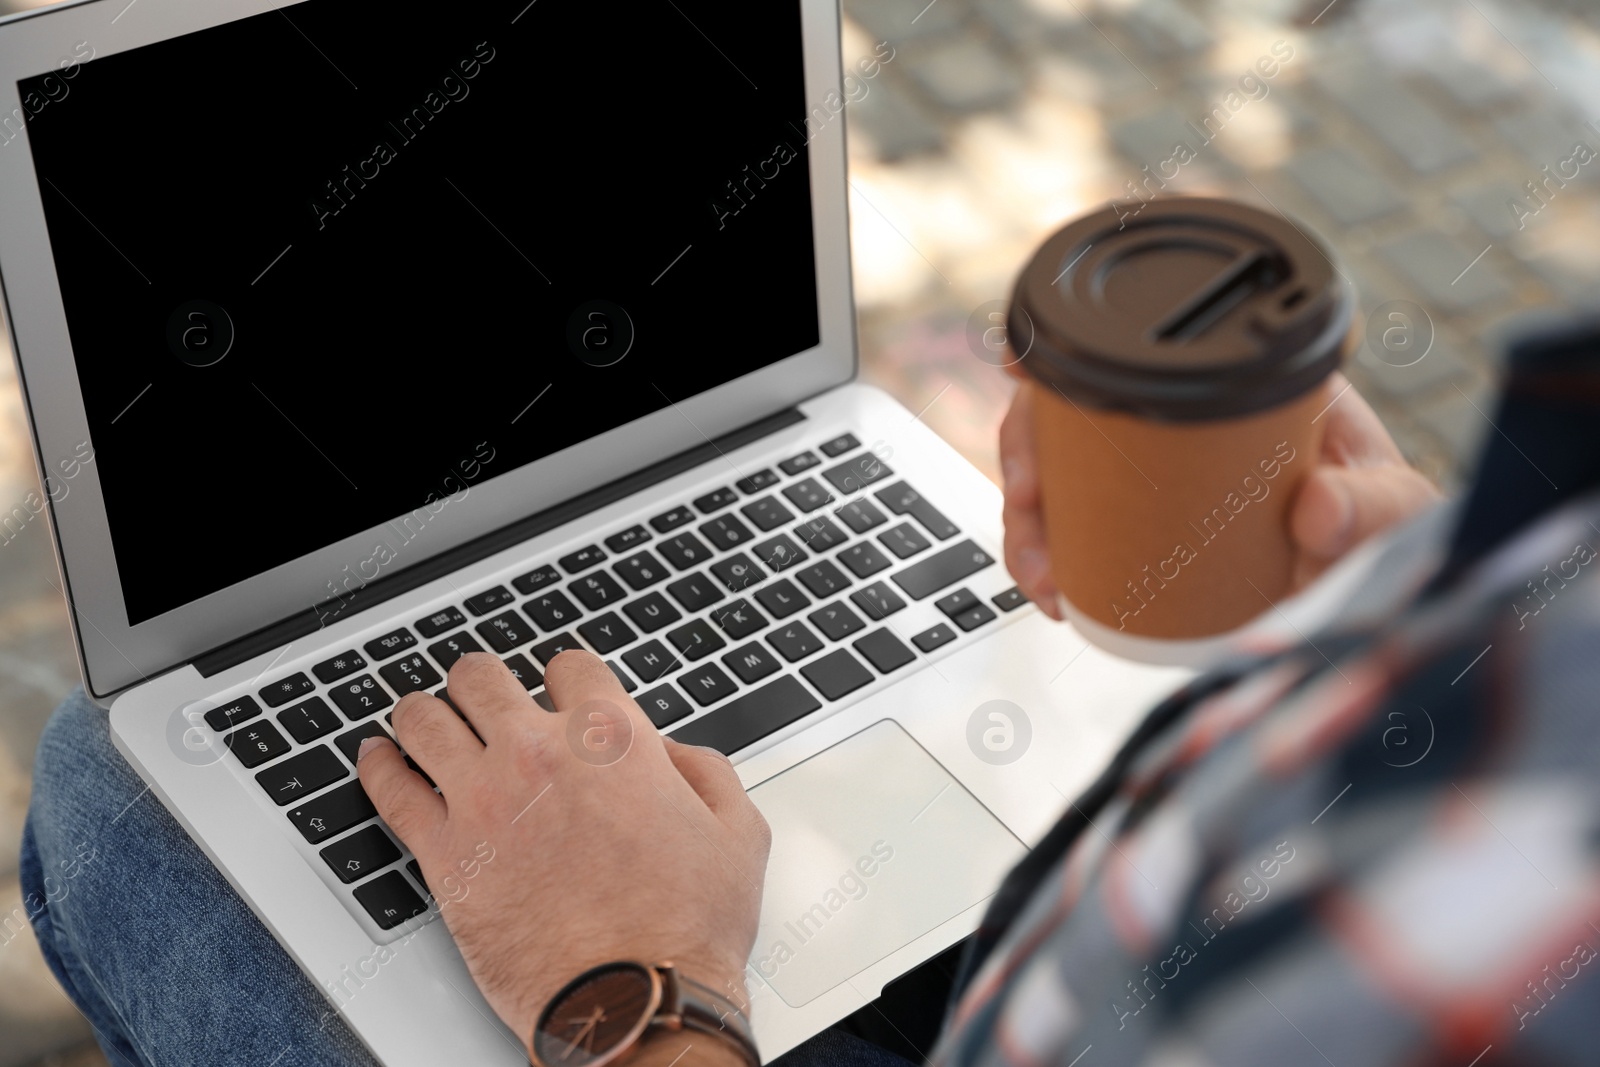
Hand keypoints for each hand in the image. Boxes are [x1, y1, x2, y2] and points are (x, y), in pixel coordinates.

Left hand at [356, 651, 770, 1057]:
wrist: (636, 1003)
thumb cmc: (686, 930)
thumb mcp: (738, 833)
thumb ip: (707, 773)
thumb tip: (674, 756)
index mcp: (613, 740)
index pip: (569, 666)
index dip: (565, 678)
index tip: (558, 694)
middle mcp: (541, 754)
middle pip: (482, 678)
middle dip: (482, 683)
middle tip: (481, 698)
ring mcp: (485, 799)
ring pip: (424, 718)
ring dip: (424, 712)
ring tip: (423, 720)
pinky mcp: (444, 853)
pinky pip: (389, 788)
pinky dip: (378, 765)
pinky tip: (379, 759)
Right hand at [999, 373, 1441, 616]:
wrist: (1386, 587)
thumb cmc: (1389, 526)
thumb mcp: (1392, 507)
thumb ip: (1371, 504)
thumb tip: (1316, 508)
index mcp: (1234, 385)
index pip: (1132, 349)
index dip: (1059, 352)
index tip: (1020, 372)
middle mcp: (1180, 423)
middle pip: (1066, 415)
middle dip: (1025, 458)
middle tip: (1030, 508)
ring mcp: (1151, 478)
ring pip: (1057, 477)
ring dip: (1028, 522)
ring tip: (1043, 578)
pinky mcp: (1139, 532)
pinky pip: (1074, 530)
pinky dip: (1047, 558)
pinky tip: (1052, 592)